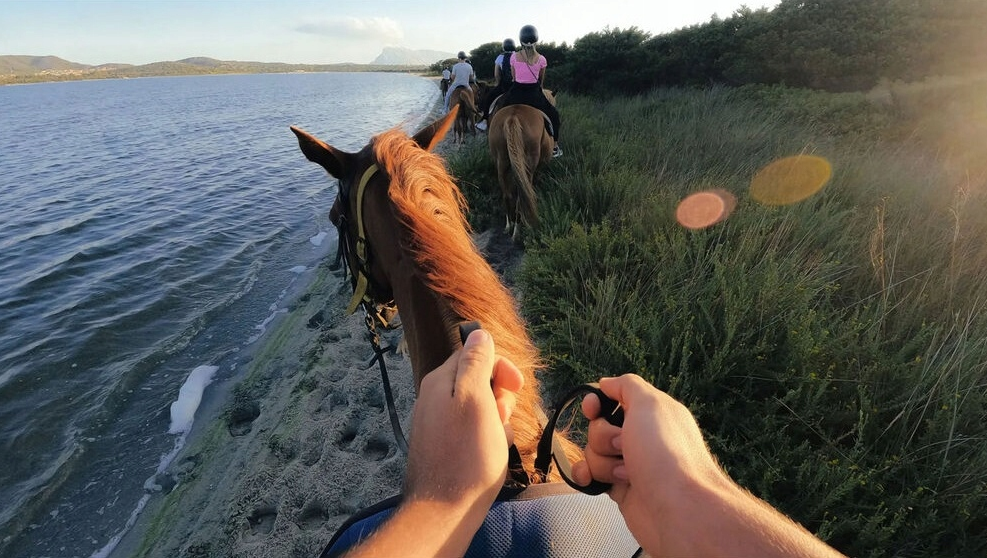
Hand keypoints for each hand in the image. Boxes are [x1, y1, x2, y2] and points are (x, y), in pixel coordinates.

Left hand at [344, 330, 524, 557]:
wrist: (445, 510)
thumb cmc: (466, 455)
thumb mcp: (474, 399)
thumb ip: (475, 363)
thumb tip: (478, 333)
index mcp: (440, 381)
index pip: (476, 354)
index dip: (501, 368)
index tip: (517, 386)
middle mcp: (435, 397)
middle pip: (479, 381)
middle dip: (499, 397)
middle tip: (501, 419)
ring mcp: (439, 423)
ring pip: (481, 408)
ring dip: (497, 420)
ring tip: (496, 441)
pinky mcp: (446, 446)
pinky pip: (474, 430)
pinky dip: (489, 438)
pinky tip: (491, 454)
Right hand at [571, 374, 726, 553]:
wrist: (679, 511)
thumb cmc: (666, 454)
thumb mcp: (650, 404)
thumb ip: (627, 386)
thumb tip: (606, 383)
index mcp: (652, 414)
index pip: (614, 399)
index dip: (597, 402)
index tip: (593, 409)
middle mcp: (641, 437)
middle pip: (598, 427)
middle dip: (603, 437)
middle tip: (624, 447)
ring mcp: (630, 464)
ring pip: (593, 453)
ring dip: (602, 461)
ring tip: (626, 474)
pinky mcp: (621, 490)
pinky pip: (592, 476)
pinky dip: (587, 477)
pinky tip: (590, 481)